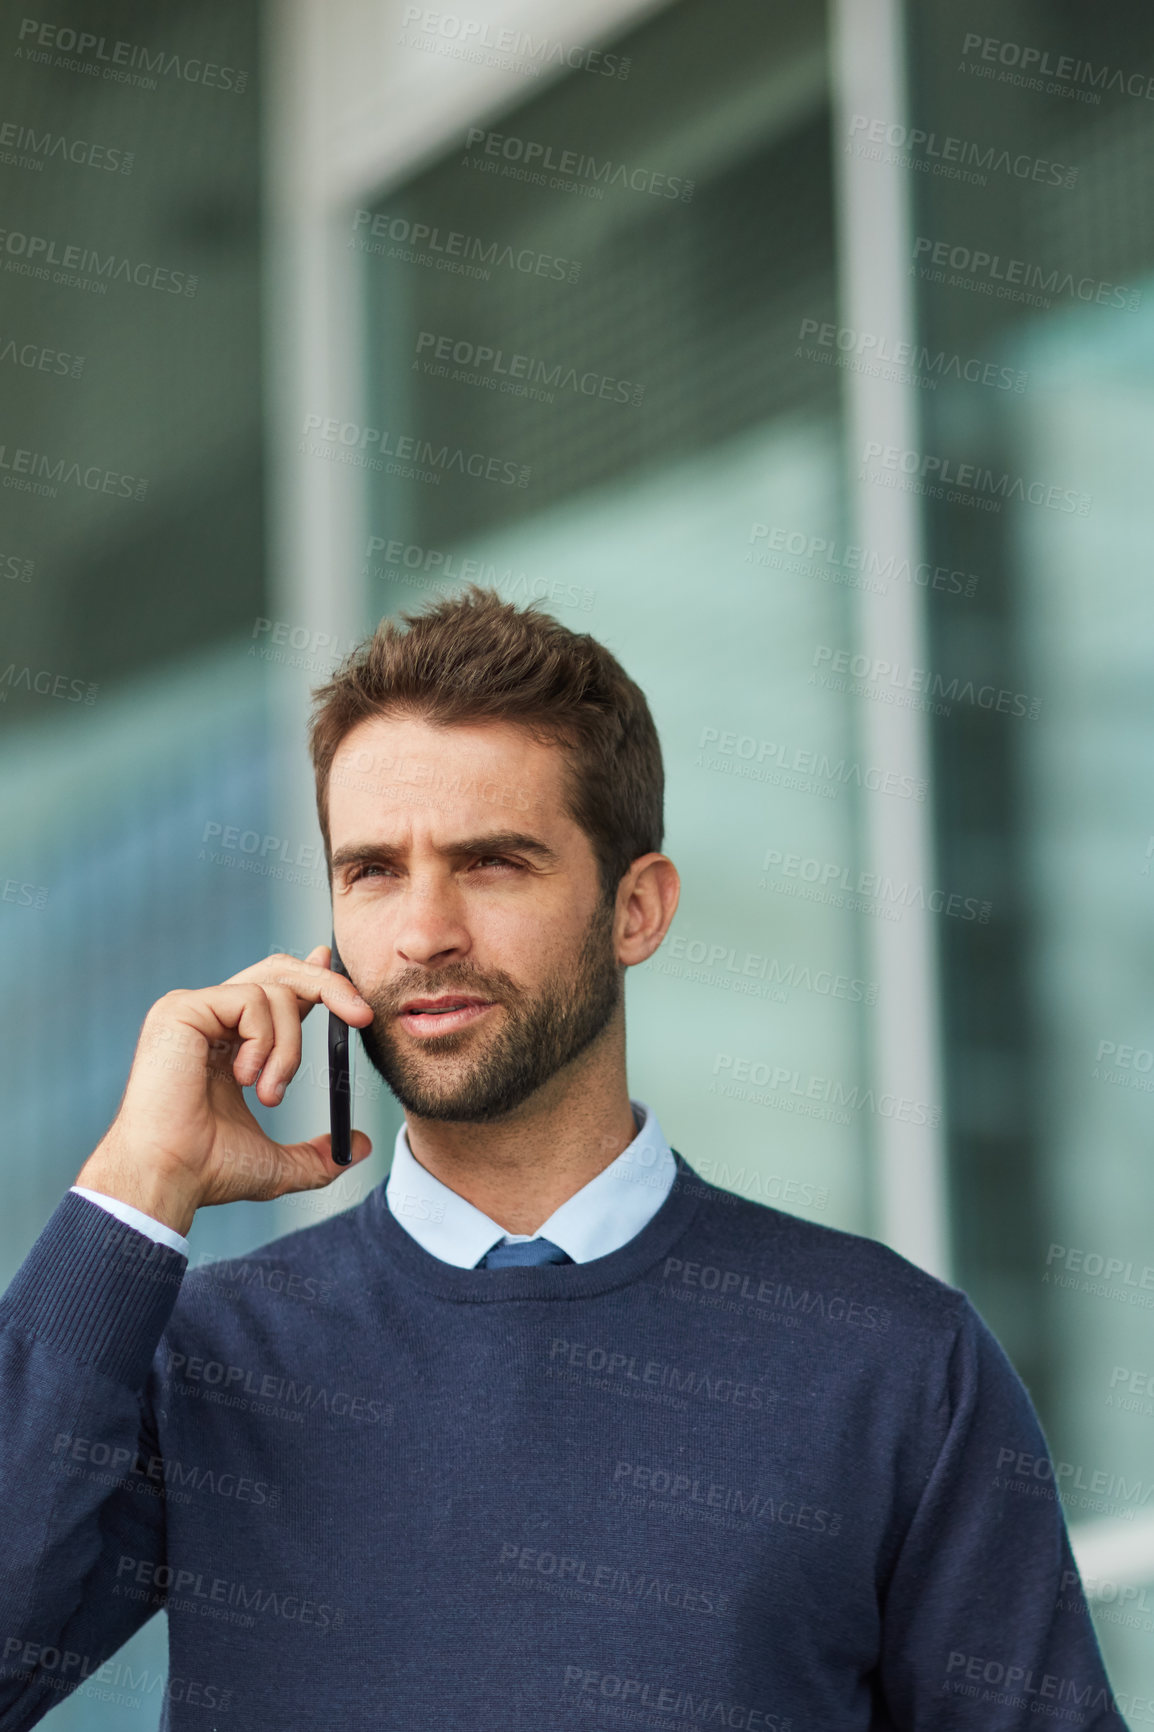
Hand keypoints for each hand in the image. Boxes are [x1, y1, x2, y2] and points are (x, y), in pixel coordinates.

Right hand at [75, 946, 374, 1235]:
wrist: (169, 1176)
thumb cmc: (208, 1171)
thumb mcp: (277, 1164)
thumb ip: (319, 1155)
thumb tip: (361, 1146)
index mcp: (225, 1042)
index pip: (273, 991)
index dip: (311, 976)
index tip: (333, 968)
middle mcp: (207, 1018)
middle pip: (278, 971)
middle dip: (328, 985)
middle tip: (361, 1017)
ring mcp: (192, 1010)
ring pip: (275, 991)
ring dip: (290, 1047)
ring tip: (268, 1094)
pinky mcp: (182, 1008)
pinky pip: (252, 1001)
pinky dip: (265, 1041)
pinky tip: (243, 1078)